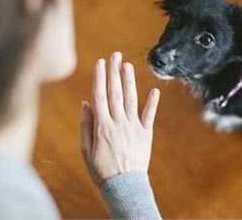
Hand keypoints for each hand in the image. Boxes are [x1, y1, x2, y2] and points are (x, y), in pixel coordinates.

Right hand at [80, 51, 160, 184]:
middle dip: (114, 72)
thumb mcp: (86, 149)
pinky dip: (152, 103)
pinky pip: (149, 116)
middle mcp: (118, 123)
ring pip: (131, 100)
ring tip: (128, 65)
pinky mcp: (145, 134)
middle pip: (115, 92)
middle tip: (115, 55)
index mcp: (102, 126)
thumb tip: (86, 103)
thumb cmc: (101, 169)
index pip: (99, 96)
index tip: (100, 62)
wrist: (124, 187)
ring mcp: (133, 128)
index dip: (100, 77)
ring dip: (129, 81)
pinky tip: (154, 90)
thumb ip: (86, 125)